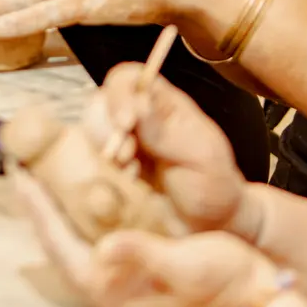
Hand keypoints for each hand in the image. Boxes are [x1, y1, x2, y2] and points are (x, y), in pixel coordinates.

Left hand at [15, 166, 274, 306]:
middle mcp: (103, 287)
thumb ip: (142, 255)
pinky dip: (79, 209)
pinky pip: (90, 234)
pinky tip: (77, 186)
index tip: (19, 170)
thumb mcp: (184, 264)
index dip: (37, 205)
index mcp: (108, 289)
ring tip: (41, 168)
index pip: (58, 241)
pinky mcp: (128, 267)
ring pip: (71, 235)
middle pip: (57, 237)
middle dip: (40, 201)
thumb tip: (106, 247)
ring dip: (56, 204)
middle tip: (23, 161)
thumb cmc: (221, 280)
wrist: (253, 295)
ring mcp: (114, 279)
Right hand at [84, 65, 254, 235]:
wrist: (211, 227)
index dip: (119, 94)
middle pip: (101, 104)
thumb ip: (167, 131)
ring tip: (133, 174)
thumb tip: (138, 104)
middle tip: (127, 157)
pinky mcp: (114, 171)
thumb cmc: (214, 186)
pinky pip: (93, 164)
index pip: (129, 79)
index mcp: (164, 104)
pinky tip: (132, 186)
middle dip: (108, 130)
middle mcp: (139, 119)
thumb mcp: (199, 156)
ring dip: (108, 155)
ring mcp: (123, 145)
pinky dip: (107, 176)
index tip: (125, 123)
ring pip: (93, 134)